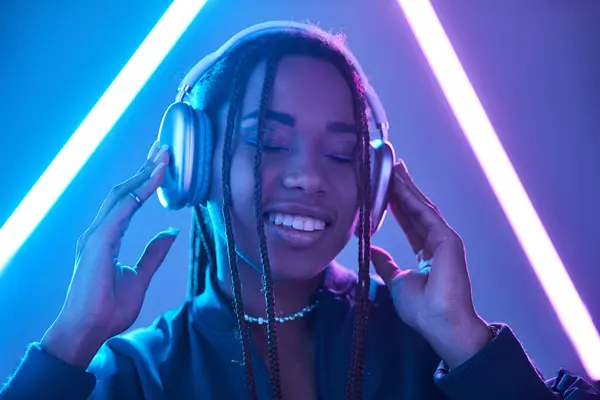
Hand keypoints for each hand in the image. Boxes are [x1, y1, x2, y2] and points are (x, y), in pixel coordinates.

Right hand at [41, 141, 177, 366]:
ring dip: (144, 173)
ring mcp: (96, 235)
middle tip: (164, 147)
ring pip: (122, 195)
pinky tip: (155, 178)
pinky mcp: (98, 243)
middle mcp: (99, 231)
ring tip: (164, 155)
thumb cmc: (108, 308)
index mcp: (107, 237)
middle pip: (124, 191)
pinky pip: (122, 210)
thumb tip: (171, 232)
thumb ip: (154, 253)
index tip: (161, 163)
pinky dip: (140, 192)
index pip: (127, 200)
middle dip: (144, 168)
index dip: (144, 180)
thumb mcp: (140, 276)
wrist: (88, 330)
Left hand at [371, 160, 490, 366]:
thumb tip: (372, 249)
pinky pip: (426, 214)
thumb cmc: (423, 309)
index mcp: (428, 253)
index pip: (410, 222)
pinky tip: (400, 184)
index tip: (385, 188)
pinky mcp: (449, 240)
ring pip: (422, 208)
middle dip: (403, 189)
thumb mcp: (397, 281)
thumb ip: (386, 263)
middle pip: (417, 210)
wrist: (440, 323)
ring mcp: (445, 240)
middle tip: (390, 168)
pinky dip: (412, 198)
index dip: (397, 205)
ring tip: (394, 168)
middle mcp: (438, 243)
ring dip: (407, 187)